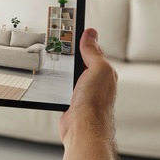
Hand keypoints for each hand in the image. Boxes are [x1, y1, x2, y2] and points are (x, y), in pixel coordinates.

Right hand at [58, 28, 117, 144]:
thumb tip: (90, 34)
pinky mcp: (72, 101)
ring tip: (57, 57)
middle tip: (61, 41)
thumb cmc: (94, 102)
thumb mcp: (98, 69)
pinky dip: (59, 81)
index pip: (94, 50)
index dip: (83, 40)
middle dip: (73, 53)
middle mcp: (96, 82)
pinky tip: (55, 79)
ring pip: (72, 73)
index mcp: (105, 72)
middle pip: (82, 61)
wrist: (83, 128)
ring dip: (65, 68)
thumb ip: (93, 52)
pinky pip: (64, 86)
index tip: (72, 30)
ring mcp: (83, 92)